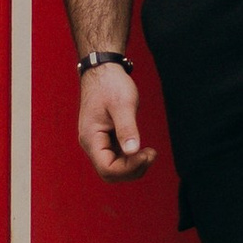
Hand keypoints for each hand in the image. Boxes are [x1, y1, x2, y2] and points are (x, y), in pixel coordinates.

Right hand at [78, 61, 154, 179]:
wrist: (103, 70)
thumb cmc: (110, 84)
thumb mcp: (122, 104)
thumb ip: (127, 128)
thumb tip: (132, 151)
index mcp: (91, 138)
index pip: (107, 168)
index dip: (129, 167)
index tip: (146, 153)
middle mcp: (92, 144)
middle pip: (110, 172)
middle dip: (132, 169)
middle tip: (151, 154)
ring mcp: (98, 142)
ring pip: (114, 167)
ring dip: (133, 165)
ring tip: (150, 152)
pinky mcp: (106, 139)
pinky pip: (117, 158)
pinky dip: (131, 158)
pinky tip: (143, 149)